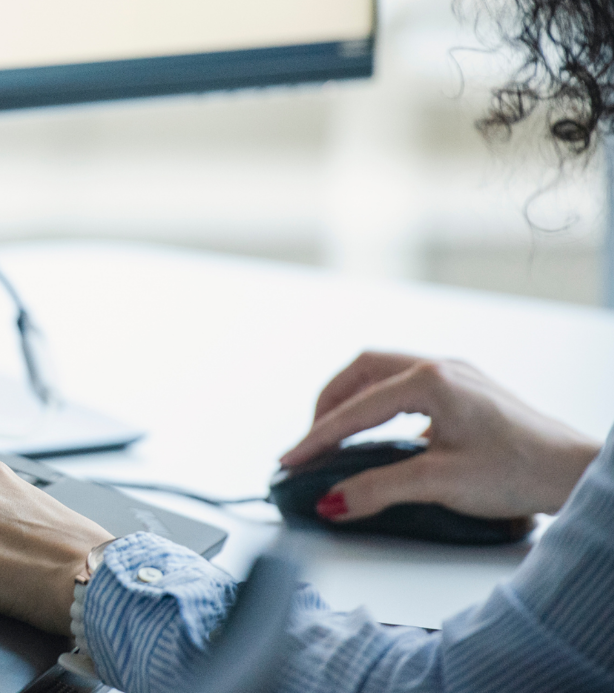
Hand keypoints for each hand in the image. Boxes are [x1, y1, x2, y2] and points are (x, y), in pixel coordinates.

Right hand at [280, 351, 600, 520]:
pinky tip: (381, 435)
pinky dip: (380, 404)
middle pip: (362, 371)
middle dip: (328, 405)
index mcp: (431, 381)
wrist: (577, 472)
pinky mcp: (467, 391)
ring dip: (353, 400)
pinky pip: (406, 386)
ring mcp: (457, 376)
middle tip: (310, 441)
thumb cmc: (522, 470)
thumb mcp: (439, 483)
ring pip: (384, 373)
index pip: (356, 409)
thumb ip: (378, 489)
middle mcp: (442, 368)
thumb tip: (335, 500)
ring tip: (335, 434)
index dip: (317, 437)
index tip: (291, 459)